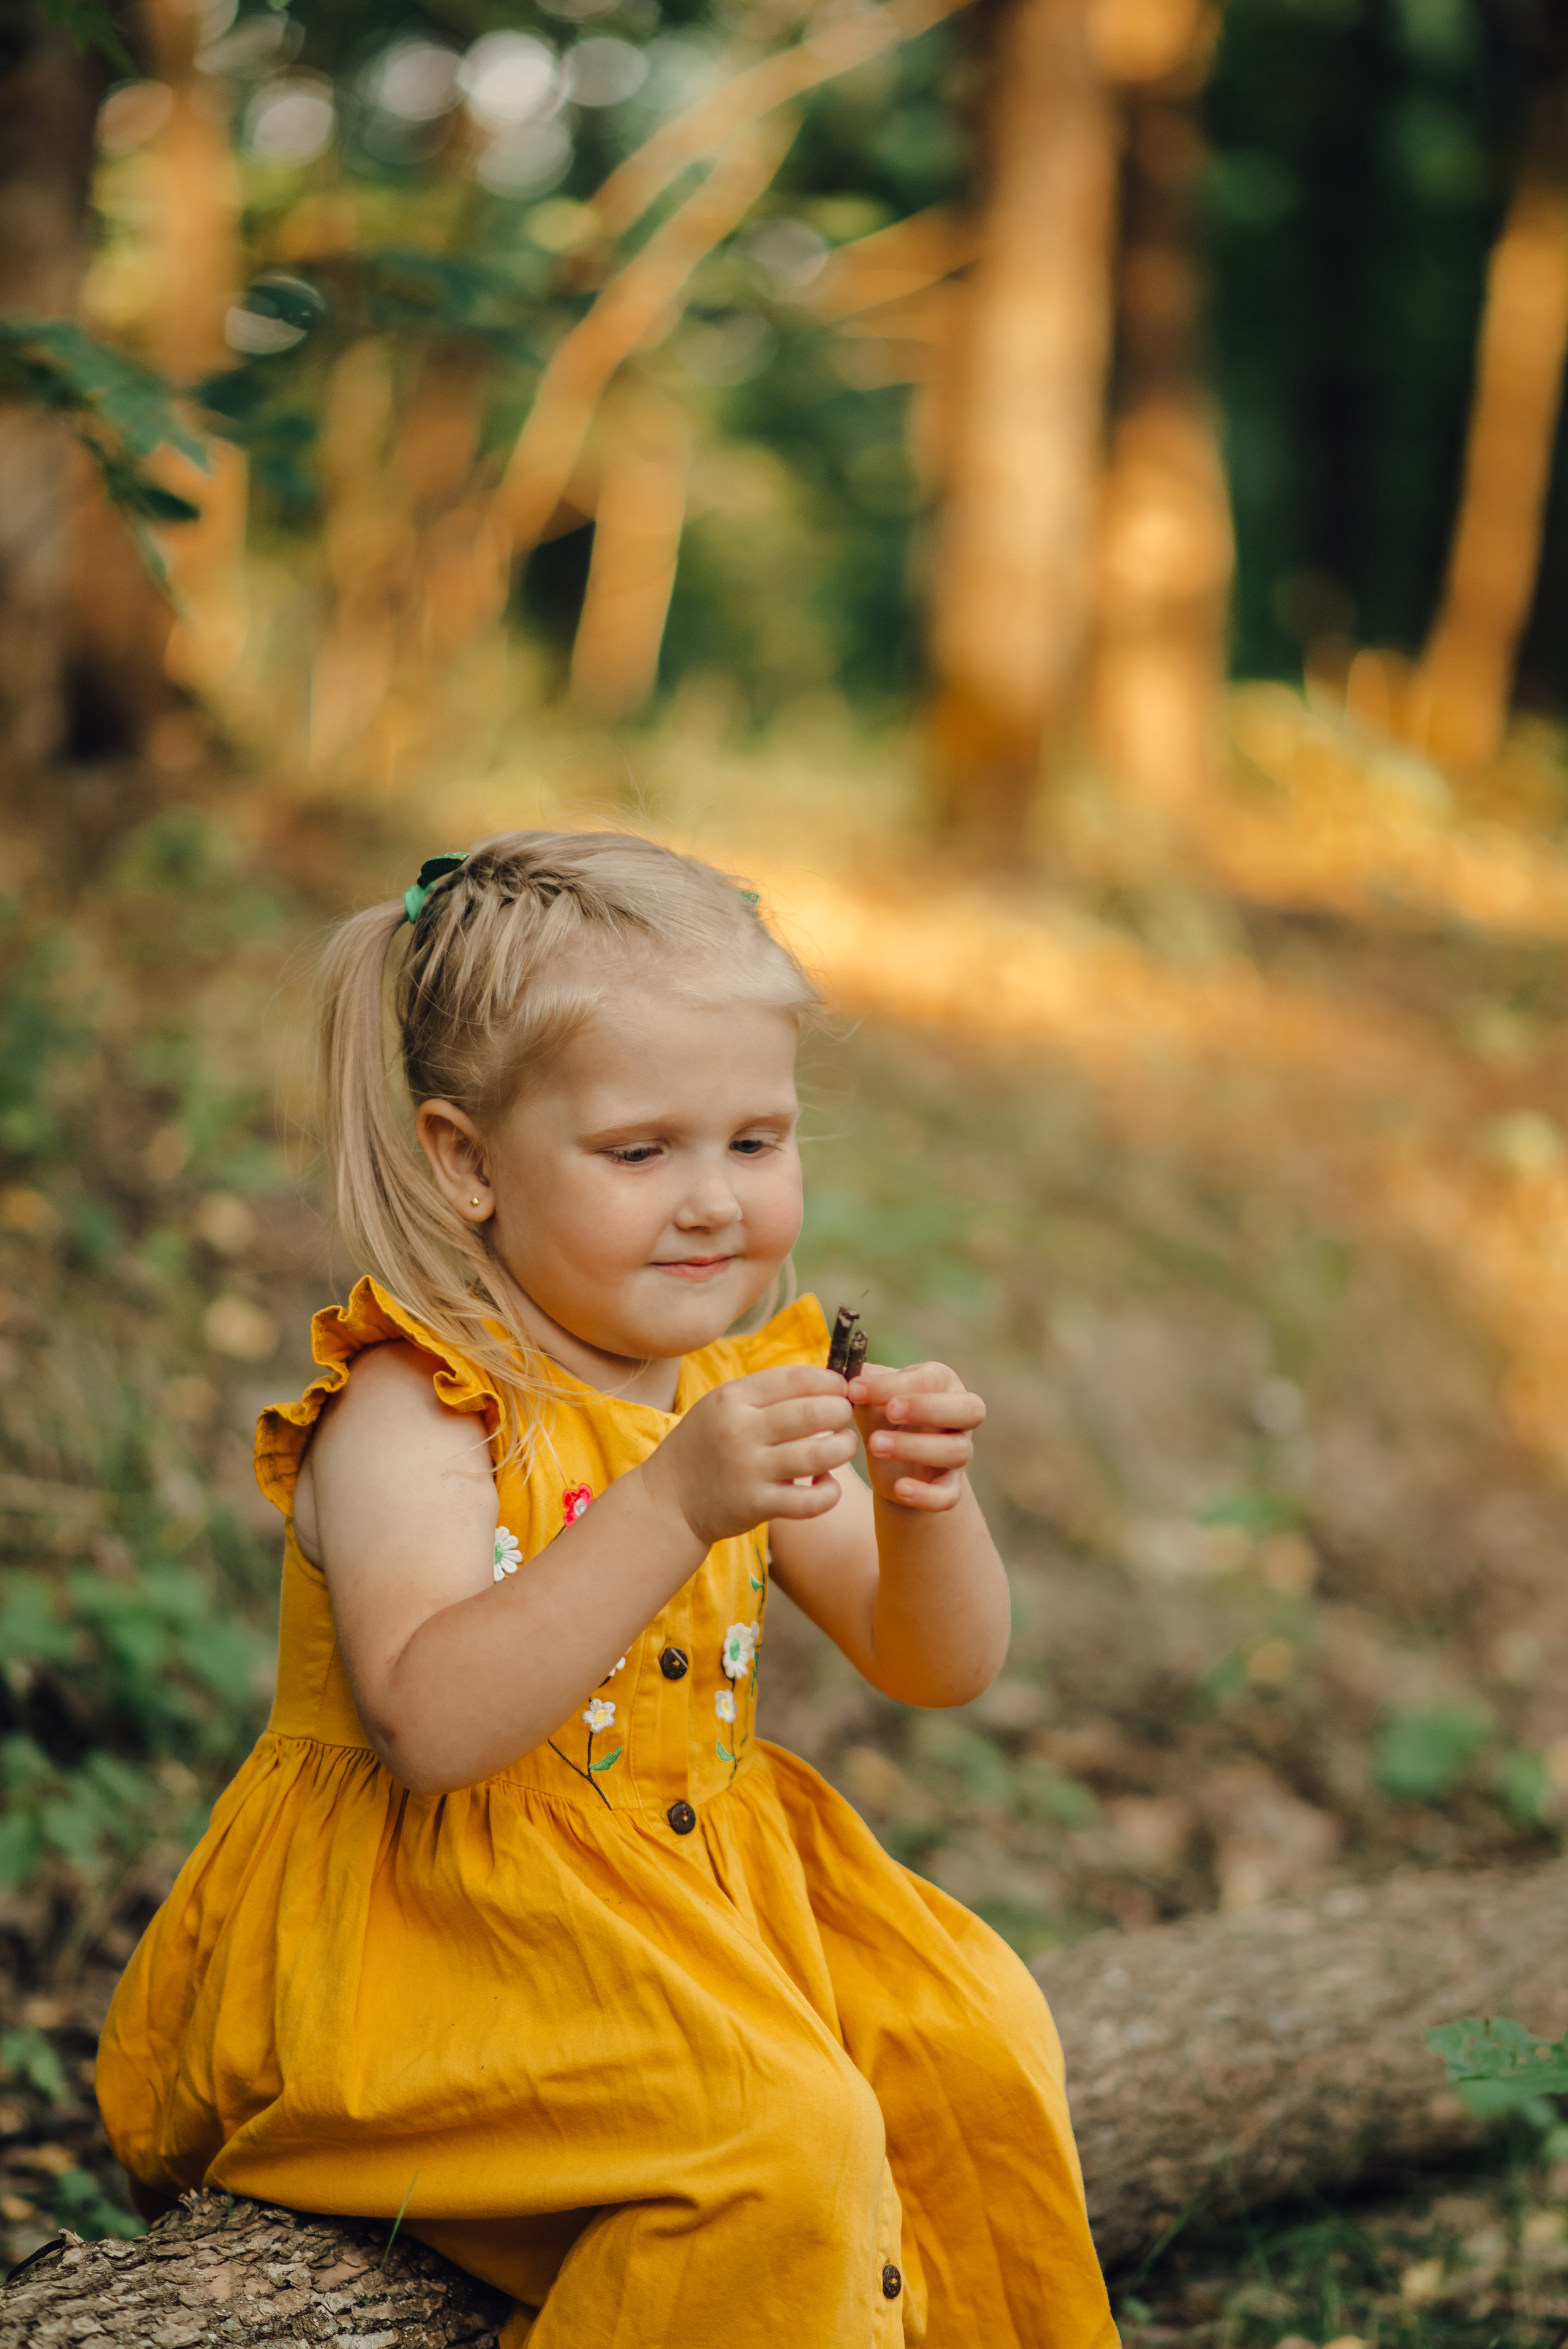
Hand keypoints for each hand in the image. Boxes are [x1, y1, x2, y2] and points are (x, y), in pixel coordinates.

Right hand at [641, 1365, 857, 1549]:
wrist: (668, 1500)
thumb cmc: (705, 1446)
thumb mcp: (721, 1406)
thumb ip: (765, 1393)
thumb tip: (824, 1379)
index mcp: (732, 1398)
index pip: (795, 1378)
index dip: (829, 1380)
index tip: (841, 1387)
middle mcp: (739, 1430)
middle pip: (813, 1413)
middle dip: (841, 1411)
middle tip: (843, 1416)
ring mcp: (749, 1470)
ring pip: (820, 1454)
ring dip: (844, 1447)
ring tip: (843, 1445)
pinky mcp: (757, 1506)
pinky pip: (812, 1500)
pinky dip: (830, 1491)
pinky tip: (825, 1482)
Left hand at [848, 1360, 983, 1511]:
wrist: (892, 1463)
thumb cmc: (884, 1416)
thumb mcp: (872, 1399)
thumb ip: (862, 1385)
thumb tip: (845, 1372)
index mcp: (943, 1383)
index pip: (930, 1379)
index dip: (892, 1385)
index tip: (855, 1390)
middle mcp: (960, 1416)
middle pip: (969, 1409)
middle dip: (927, 1408)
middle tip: (890, 1411)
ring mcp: (960, 1452)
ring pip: (957, 1451)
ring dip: (916, 1447)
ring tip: (875, 1445)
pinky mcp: (950, 1486)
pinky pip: (949, 1494)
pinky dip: (926, 1495)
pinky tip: (899, 1489)